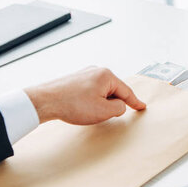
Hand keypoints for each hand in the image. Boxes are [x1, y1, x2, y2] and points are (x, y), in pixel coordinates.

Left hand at [25, 67, 145, 123]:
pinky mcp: (75, 80)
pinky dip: (91, 101)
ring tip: (88, 113)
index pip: (126, 91)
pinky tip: (82, 108)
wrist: (45, 101)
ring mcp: (84, 74)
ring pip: (102, 92)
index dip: (135, 102)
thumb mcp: (104, 111)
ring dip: (100, 104)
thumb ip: (119, 108)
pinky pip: (91, 91)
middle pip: (114, 91)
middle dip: (113, 104)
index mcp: (106, 76)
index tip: (142, 107)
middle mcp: (96, 71)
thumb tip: (120, 105)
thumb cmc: (73, 105)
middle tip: (106, 115)